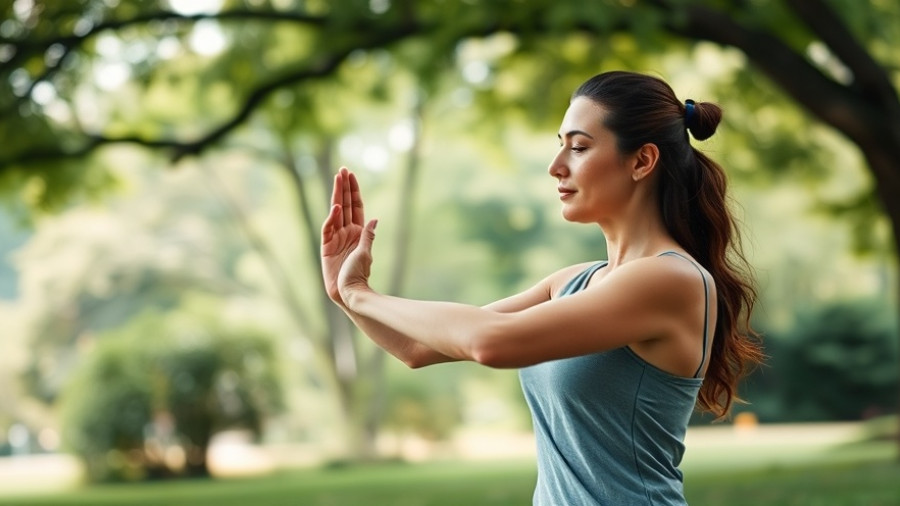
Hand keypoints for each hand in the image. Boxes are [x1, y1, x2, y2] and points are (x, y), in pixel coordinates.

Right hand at [320, 167, 376, 305]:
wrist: (350, 293)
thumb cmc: (359, 275)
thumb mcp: (366, 253)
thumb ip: (368, 236)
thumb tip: (374, 220)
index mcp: (358, 231)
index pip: (355, 206)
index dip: (353, 190)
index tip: (351, 175)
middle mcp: (346, 232)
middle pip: (344, 204)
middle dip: (343, 187)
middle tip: (342, 169)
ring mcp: (335, 238)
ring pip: (335, 212)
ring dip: (336, 195)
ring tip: (337, 178)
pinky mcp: (326, 246)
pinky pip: (328, 228)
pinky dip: (331, 218)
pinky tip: (335, 207)